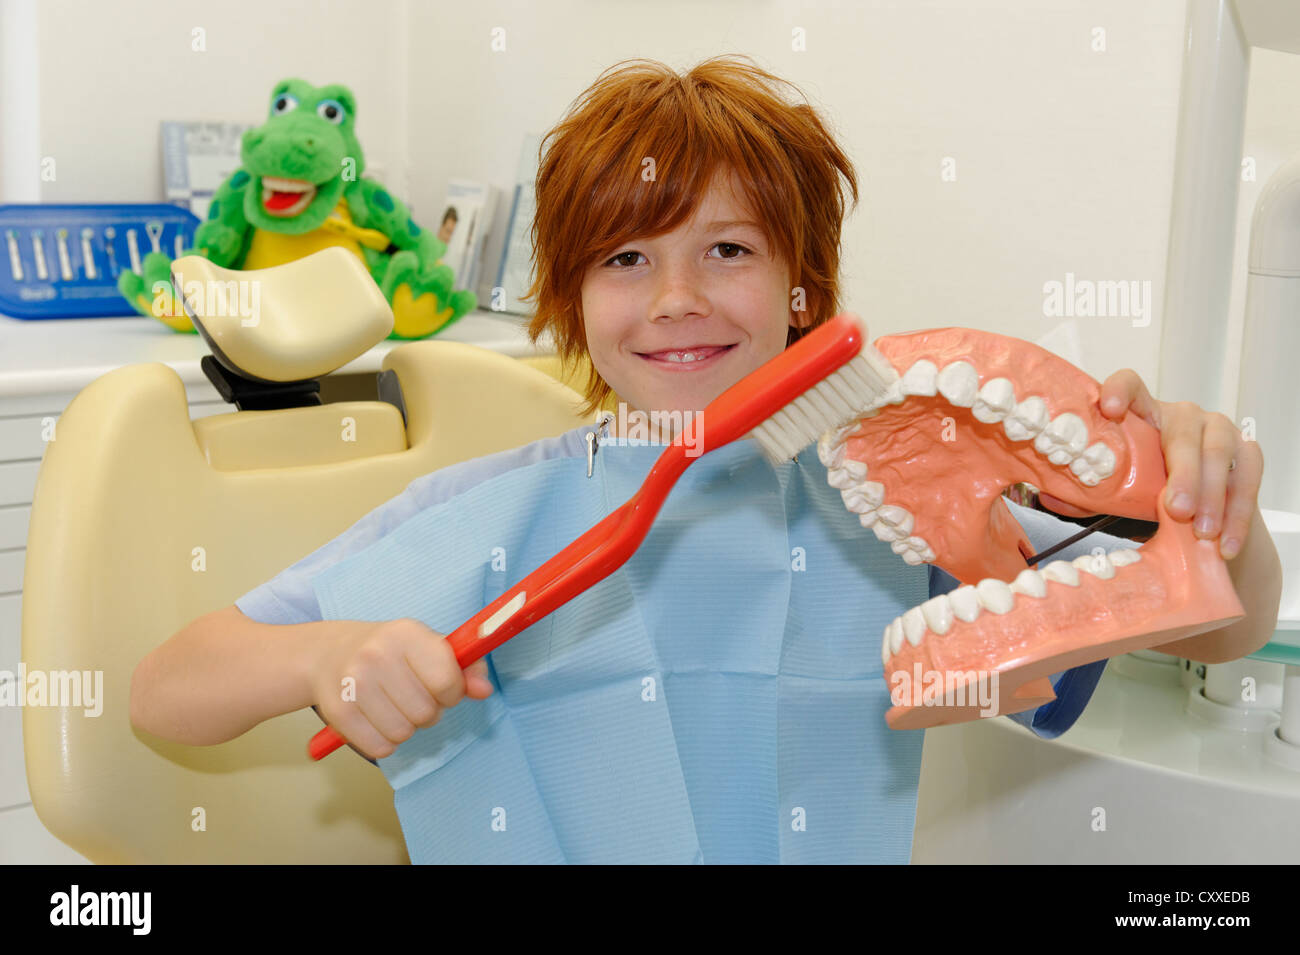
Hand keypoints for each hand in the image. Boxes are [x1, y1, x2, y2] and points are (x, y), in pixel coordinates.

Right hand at [311, 618, 493, 759]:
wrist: (329, 653)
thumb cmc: (391, 652)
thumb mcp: (429, 647)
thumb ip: (465, 667)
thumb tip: (484, 689)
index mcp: (406, 633)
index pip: (447, 681)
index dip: (452, 693)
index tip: (443, 688)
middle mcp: (376, 655)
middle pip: (426, 713)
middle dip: (428, 712)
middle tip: (414, 697)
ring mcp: (353, 684)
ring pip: (403, 733)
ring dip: (406, 727)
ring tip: (395, 706)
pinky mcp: (337, 712)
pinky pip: (380, 748)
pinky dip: (384, 741)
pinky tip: (376, 718)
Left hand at [1036, 369, 1261, 560]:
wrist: (1201, 518)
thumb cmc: (1148, 495)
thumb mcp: (1117, 494)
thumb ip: (1088, 494)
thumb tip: (1048, 497)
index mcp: (1143, 415)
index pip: (1131, 386)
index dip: (1120, 390)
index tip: (1110, 408)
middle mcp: (1182, 416)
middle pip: (1183, 432)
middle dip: (1183, 473)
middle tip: (1176, 509)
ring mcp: (1219, 431)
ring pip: (1219, 455)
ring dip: (1212, 498)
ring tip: (1202, 533)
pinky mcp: (1248, 454)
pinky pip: (1247, 480)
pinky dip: (1238, 515)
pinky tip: (1226, 544)